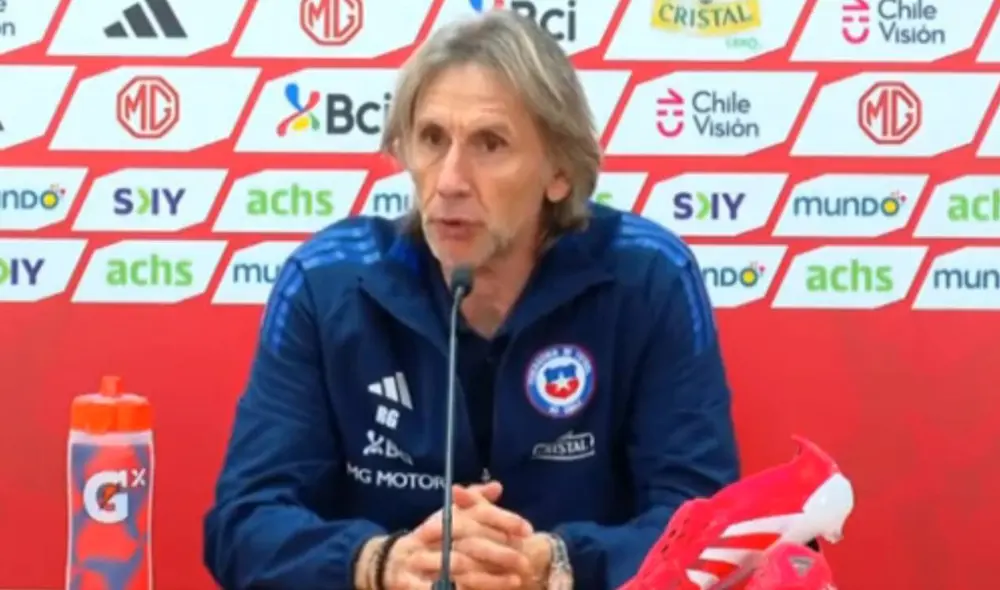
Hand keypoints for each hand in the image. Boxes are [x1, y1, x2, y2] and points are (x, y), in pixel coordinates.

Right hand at [362, 482, 533, 589]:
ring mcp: (420, 560)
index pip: (477, 514)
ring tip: (516, 580)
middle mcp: (431, 535)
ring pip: (460, 566)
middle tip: (525, 560)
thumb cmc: (430, 539)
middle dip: (501, 552)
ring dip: (490, 576)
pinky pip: (442, 587)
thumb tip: (496, 486)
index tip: (527, 529)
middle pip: (471, 541)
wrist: (392, 562)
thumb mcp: (450, 515)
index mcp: (443, 517)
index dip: (504, 520)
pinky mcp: (411, 583)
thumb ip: (474, 501)